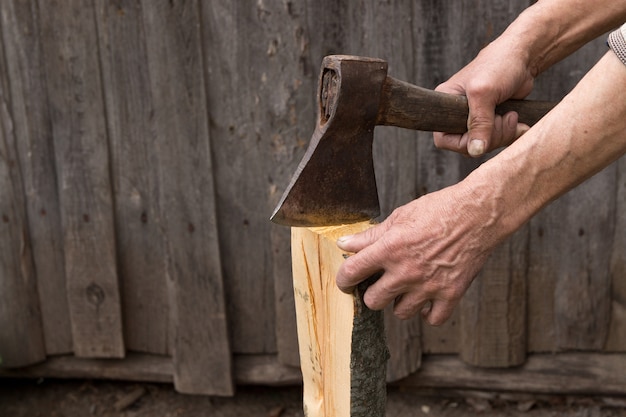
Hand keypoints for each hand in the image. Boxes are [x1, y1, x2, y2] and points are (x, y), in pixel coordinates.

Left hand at [335, 183, 503, 324]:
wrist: (480, 213)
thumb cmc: (440, 210)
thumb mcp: (400, 216)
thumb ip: (371, 235)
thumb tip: (344, 244)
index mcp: (390, 248)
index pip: (352, 272)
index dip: (343, 279)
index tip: (345, 281)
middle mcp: (407, 271)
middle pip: (373, 301)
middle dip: (372, 293)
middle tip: (380, 283)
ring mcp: (429, 285)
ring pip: (401, 313)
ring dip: (400, 302)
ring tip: (407, 287)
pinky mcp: (451, 294)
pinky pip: (432, 319)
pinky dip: (428, 312)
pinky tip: (428, 298)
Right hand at [434, 38, 534, 156]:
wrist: (524, 57)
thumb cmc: (499, 66)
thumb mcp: (484, 94)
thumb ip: (478, 124)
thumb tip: (475, 151)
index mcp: (445, 105)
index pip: (443, 139)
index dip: (463, 142)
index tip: (483, 131)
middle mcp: (457, 114)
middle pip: (467, 145)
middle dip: (490, 137)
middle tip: (504, 118)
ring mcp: (476, 119)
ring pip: (484, 145)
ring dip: (502, 134)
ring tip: (512, 115)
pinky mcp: (492, 121)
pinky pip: (497, 140)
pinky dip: (510, 134)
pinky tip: (518, 121)